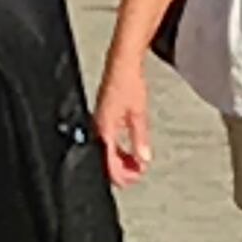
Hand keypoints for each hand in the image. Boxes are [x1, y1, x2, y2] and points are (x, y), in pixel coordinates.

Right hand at [94, 64, 153, 184]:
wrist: (121, 64)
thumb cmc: (127, 82)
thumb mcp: (138, 114)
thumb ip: (140, 139)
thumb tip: (143, 158)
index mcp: (104, 129)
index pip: (109, 163)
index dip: (123, 176)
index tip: (136, 177)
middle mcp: (98, 128)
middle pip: (104, 162)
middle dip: (122, 172)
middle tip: (138, 173)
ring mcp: (98, 124)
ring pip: (105, 153)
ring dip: (120, 162)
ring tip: (136, 164)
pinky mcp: (102, 119)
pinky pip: (106, 143)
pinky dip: (117, 151)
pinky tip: (128, 151)